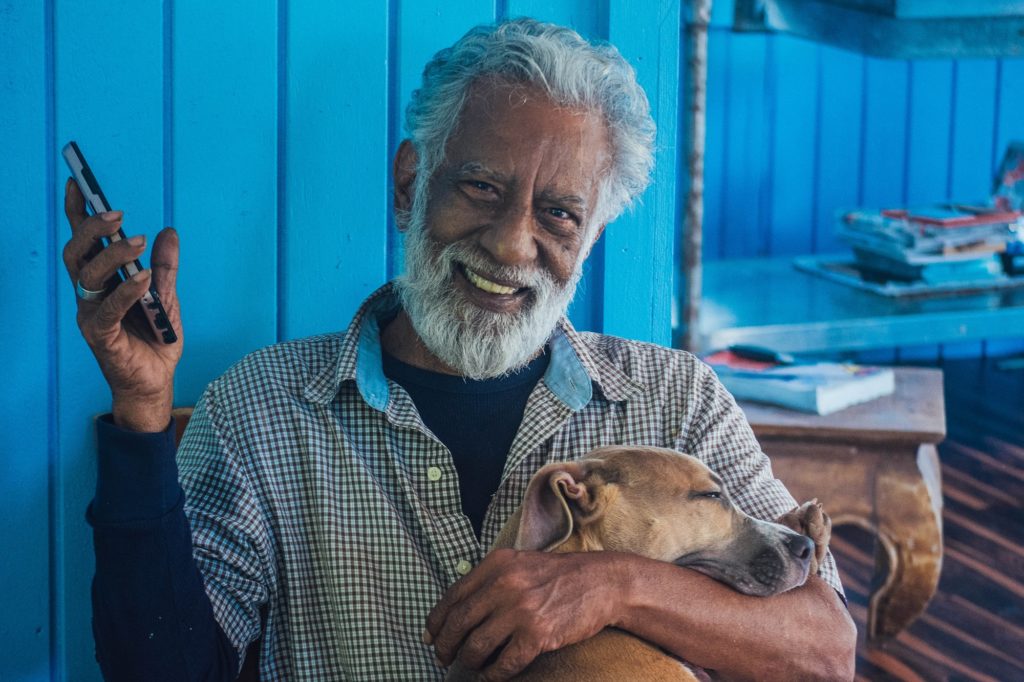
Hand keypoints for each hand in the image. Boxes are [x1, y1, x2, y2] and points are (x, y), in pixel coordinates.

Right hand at [62, 177, 182, 431]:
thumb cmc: (155, 339)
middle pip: (77, 254)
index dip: (77, 213)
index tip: (78, 182)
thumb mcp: (165, 295)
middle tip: (117, 212)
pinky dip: (126, 289)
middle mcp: (90, 296)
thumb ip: (164, 266)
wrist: (157, 381)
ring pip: (88, 276)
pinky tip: (143, 278)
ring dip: (113, 255)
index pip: (84, 243)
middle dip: (92, 228)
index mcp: (101, 283)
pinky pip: (109, 308)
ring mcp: (92, 315)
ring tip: (137, 241)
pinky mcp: (101, 336)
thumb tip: (168, 231)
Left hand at [425, 548, 623, 680]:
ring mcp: (521, 610)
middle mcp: (504, 584)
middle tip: (443, 658)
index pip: (452, 596)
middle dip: (445, 646)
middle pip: (458, 623)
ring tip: (472, 665)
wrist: (603, 582)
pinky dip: (493, 675)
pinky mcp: (538, 634)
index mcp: (496, 564)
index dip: (436, 621)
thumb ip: (489, 581)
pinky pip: (504, 664)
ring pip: (476, 647)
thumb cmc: (559, 576)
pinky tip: (492, 676)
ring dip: (469, 662)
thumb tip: (454, 612)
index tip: (430, 637)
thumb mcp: (520, 565)